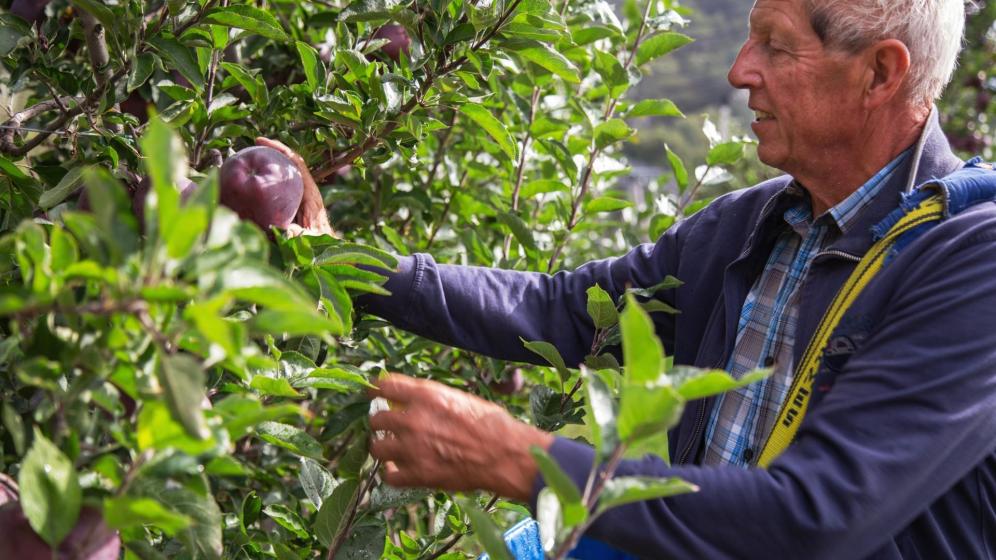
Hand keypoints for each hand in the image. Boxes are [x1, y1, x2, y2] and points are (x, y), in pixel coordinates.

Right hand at [254, 137, 337, 236]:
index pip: (296, 163)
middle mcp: (305, 189)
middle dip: (272, 153)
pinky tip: (250, 184)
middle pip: (289, 164)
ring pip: (283, 174)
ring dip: (269, 165)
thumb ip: (300, 234)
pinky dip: (267, 181)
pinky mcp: (294, 202)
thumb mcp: (311, 238)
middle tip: (252, 146)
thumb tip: (286, 230)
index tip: (262, 142)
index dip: (280, 149)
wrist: (325, 247)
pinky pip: (279, 187)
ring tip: (248, 160)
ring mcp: (300, 195)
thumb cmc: (320, 242)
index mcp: (310, 192)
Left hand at [369, 374, 554, 501]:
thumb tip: (410, 399)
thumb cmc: (490, 423)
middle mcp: (413, 420)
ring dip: (382, 446)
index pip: (384, 386)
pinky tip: (397, 468)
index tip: (373, 393)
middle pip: (375, 418)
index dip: (376, 389)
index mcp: (426, 395)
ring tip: (391, 447)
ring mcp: (412, 449)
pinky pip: (388, 476)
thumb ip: (431, 399)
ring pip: (376, 447)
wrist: (505, 454)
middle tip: (389, 425)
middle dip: (381, 421)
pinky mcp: (418, 475)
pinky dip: (391, 473)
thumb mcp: (459, 397)